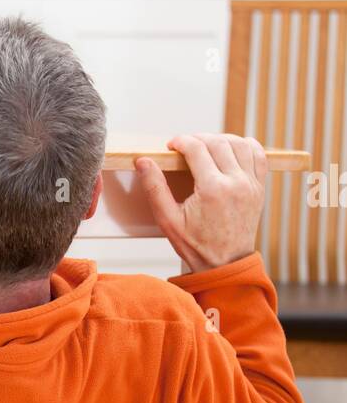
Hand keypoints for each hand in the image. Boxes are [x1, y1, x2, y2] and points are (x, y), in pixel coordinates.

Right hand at [135, 133, 266, 272]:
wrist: (225, 264)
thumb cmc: (195, 245)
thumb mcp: (168, 219)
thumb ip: (154, 188)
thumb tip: (143, 161)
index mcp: (212, 189)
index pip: (196, 148)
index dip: (181, 141)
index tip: (171, 145)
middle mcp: (236, 183)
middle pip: (218, 142)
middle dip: (198, 138)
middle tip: (185, 145)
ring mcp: (251, 185)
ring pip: (240, 144)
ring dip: (221, 139)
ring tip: (206, 145)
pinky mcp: (259, 188)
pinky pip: (259, 156)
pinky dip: (246, 146)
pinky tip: (233, 148)